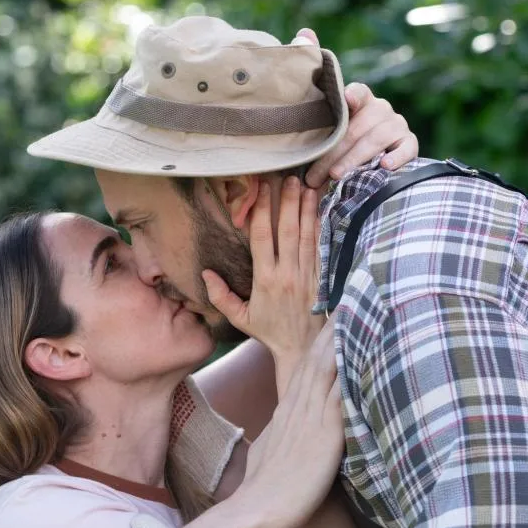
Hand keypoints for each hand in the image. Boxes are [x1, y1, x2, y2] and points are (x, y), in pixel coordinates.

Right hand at [202, 176, 321, 392]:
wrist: (303, 350)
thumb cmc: (270, 332)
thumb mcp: (240, 318)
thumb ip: (220, 296)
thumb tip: (205, 273)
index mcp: (265, 280)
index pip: (262, 238)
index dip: (262, 211)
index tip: (262, 190)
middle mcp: (288, 274)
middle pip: (288, 230)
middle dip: (288, 202)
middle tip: (289, 178)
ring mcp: (307, 275)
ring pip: (307, 235)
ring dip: (307, 209)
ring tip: (306, 185)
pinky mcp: (321, 279)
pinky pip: (320, 248)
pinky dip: (320, 227)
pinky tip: (319, 210)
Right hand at [240, 320, 343, 527]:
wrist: (259, 507)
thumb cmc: (262, 485)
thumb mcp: (268, 448)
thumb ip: (279, 431)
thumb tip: (281, 426)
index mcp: (286, 409)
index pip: (305, 366)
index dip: (319, 342)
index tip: (331, 319)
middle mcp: (298, 407)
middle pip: (317, 359)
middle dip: (333, 330)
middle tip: (349, 301)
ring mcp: (311, 419)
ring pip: (329, 370)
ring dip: (343, 342)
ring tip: (358, 315)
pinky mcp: (326, 435)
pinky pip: (341, 398)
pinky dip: (352, 375)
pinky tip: (366, 358)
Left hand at [293, 27, 418, 185]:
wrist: (365, 161)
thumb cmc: (338, 136)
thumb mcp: (324, 114)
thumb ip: (316, 76)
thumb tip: (304, 31)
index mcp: (360, 99)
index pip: (358, 92)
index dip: (352, 96)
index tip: (346, 99)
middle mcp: (380, 108)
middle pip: (358, 127)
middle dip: (334, 152)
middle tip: (314, 173)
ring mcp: (397, 125)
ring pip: (377, 139)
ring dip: (354, 158)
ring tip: (336, 175)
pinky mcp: (410, 143)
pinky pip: (407, 148)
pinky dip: (397, 156)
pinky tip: (385, 166)